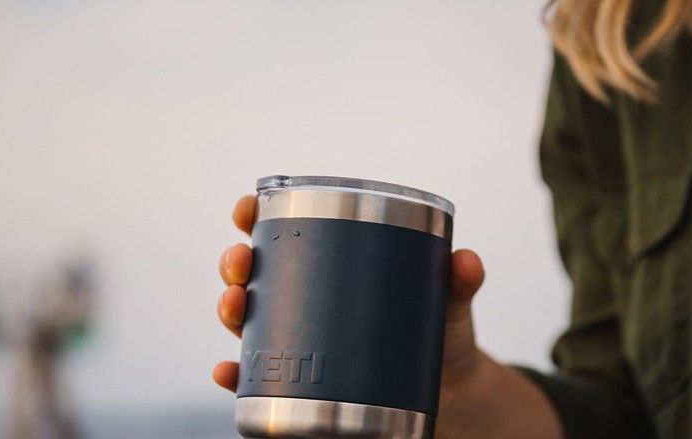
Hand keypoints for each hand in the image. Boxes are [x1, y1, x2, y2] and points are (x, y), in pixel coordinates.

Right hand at [213, 195, 562, 438]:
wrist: (444, 394)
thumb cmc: (437, 334)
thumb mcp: (446, 302)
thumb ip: (456, 280)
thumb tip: (465, 260)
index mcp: (331, 267)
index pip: (284, 232)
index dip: (257, 215)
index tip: (249, 208)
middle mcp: (305, 302)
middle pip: (254, 273)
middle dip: (236, 261)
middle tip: (242, 262)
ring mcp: (299, 342)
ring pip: (247, 321)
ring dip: (228, 309)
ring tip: (235, 307)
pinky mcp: (301, 384)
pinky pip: (257, 379)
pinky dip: (236, 377)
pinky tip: (227, 373)